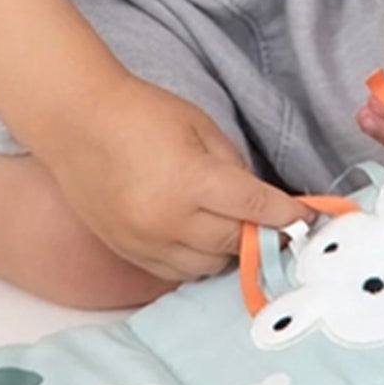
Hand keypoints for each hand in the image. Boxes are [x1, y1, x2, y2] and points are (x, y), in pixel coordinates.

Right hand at [32, 74, 314, 285]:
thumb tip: (257, 199)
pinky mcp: (129, 252)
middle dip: (259, 233)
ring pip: (207, 266)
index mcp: (192, 181)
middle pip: (234, 243)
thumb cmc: (140, 112)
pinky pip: (176, 273)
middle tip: (273, 224)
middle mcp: (170, 220)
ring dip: (228, 250)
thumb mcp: (198, 125)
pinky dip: (196, 260)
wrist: (76, 121)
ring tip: (232, 227)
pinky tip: (200, 238)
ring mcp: (147, 241)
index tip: (307, 218)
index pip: (254, 208)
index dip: (287, 215)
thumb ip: (233, 165)